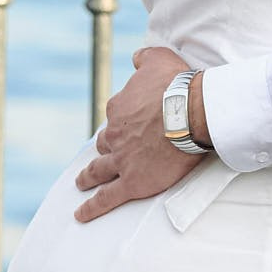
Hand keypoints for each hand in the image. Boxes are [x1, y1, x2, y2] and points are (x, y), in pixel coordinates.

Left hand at [73, 47, 201, 221]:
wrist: (191, 112)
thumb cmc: (178, 85)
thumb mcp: (159, 58)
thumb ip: (144, 56)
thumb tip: (136, 56)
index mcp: (120, 108)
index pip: (116, 114)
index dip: (124, 119)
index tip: (131, 121)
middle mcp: (116, 134)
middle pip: (105, 142)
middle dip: (105, 146)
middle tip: (106, 152)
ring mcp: (122, 159)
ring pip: (99, 169)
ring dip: (89, 176)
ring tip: (82, 181)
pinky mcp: (132, 182)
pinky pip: (107, 198)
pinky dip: (92, 208)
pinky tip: (80, 215)